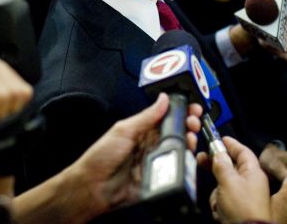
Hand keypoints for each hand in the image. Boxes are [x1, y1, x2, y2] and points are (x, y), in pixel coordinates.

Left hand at [66, 93, 202, 215]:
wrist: (93, 187)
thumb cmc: (101, 156)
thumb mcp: (124, 130)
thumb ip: (146, 116)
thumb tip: (163, 99)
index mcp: (142, 131)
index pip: (165, 118)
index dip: (180, 112)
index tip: (192, 108)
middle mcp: (150, 145)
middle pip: (175, 134)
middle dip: (188, 126)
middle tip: (194, 122)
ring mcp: (155, 162)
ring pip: (178, 152)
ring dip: (188, 144)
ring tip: (191, 138)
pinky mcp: (157, 179)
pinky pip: (174, 171)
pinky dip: (183, 165)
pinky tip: (186, 158)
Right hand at [207, 136, 271, 222]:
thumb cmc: (241, 206)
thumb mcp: (229, 181)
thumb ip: (221, 165)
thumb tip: (218, 153)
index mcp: (253, 172)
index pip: (242, 151)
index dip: (230, 144)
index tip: (219, 138)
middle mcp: (250, 182)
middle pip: (230, 167)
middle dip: (215, 167)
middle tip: (200, 159)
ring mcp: (243, 196)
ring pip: (223, 185)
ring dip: (217, 193)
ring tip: (220, 202)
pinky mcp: (236, 209)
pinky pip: (223, 200)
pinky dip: (219, 204)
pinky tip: (221, 211)